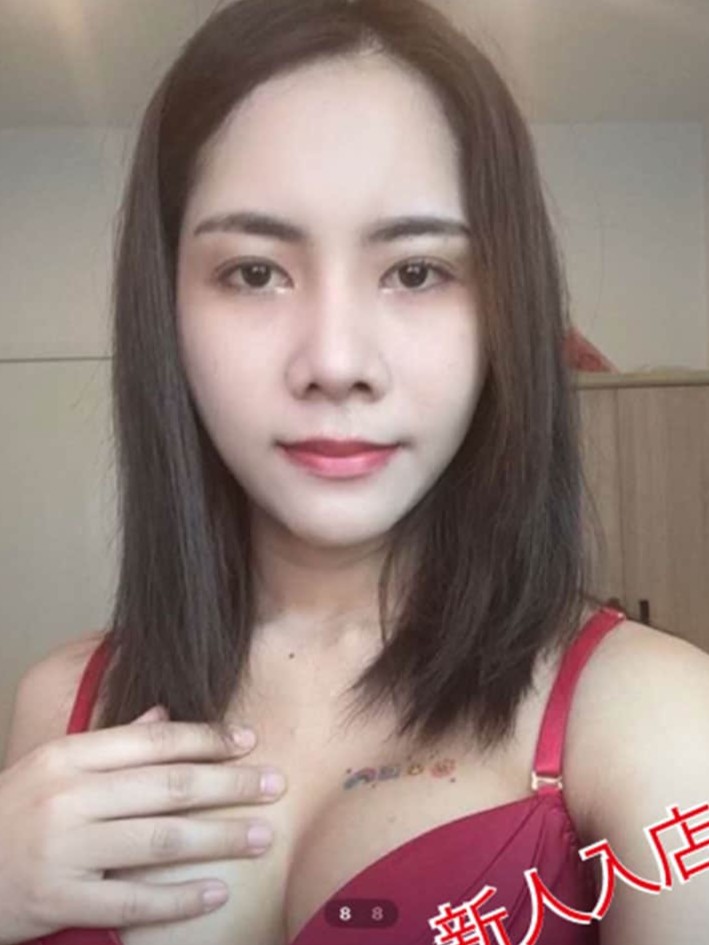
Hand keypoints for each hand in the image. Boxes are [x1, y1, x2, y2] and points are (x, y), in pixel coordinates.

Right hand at [0, 705, 286, 942]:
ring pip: (159, 842)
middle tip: (276, 785)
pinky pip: (131, 903)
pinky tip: (215, 893)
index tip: (248, 740)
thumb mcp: (54, 765)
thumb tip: (165, 716)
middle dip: (229, 785)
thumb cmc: (15, 812)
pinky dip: (178, 899)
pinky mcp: (60, 901)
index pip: (153, 742)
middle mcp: (71, 798)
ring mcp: (66, 851)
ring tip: (261, 835)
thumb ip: (112, 743)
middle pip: (168, 788)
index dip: (207, 740)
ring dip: (218, 838)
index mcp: (71, 756)